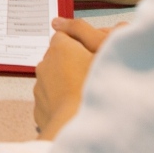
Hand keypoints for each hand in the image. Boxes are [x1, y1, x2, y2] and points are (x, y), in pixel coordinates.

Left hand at [33, 17, 123, 139]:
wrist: (75, 125)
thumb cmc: (95, 88)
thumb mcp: (106, 57)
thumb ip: (107, 39)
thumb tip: (115, 27)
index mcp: (60, 46)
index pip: (65, 35)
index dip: (79, 43)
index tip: (91, 53)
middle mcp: (45, 63)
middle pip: (58, 57)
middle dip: (71, 62)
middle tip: (91, 75)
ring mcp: (39, 86)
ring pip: (53, 79)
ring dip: (65, 82)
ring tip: (85, 95)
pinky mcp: (38, 107)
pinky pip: (51, 100)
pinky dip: (60, 102)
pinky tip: (75, 109)